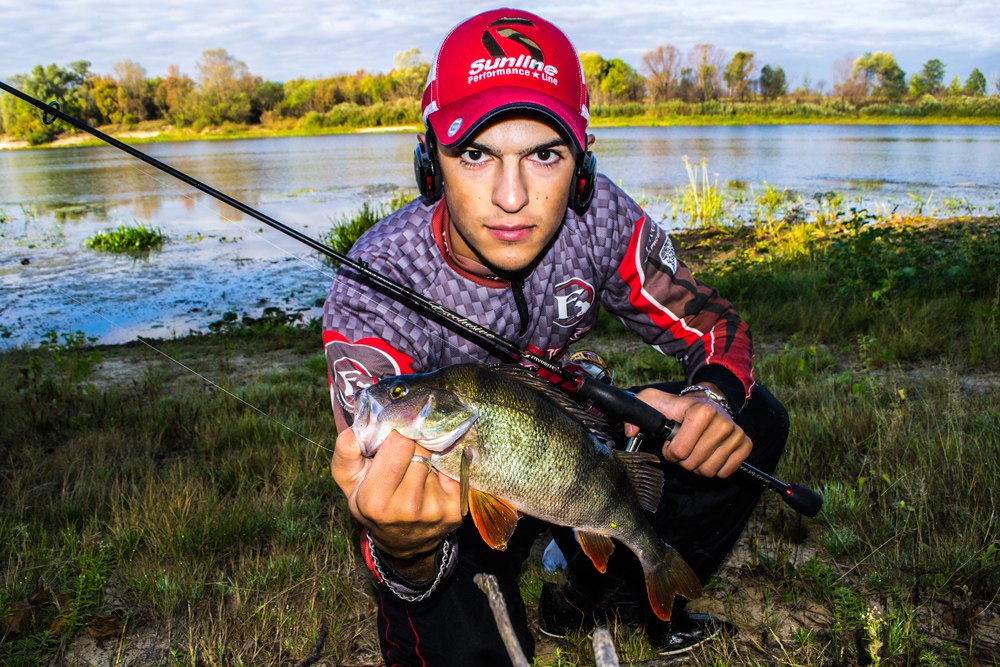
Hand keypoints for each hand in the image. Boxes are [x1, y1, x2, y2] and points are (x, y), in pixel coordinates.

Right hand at [331, 427, 462, 564]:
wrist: (403, 541)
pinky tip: (433, 479)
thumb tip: (358, 429)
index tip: (394, 436)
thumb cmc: (372, 502)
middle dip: (414, 444)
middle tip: (406, 453)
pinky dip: (444, 470)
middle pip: (420, 449)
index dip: (398, 435)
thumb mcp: (349, 480)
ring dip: (429, 458)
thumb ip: (346, 453)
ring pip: (437, 459)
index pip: (399, 445)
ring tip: (418, 470)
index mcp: (375, 501)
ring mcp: (435, 510)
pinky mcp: (456, 510)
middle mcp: (407, 508)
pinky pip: (454, 471)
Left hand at [624, 385, 750, 477]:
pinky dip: (714, 468)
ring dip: (697, 465)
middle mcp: (723, 422)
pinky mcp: (745, 445)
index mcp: (702, 412)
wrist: (708, 403)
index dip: (671, 451)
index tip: (671, 441)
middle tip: (683, 447)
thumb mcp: (655, 402)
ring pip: (709, 471)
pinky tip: (709, 453)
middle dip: (683, 459)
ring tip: (695, 449)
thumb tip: (630, 430)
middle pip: (693, 464)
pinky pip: (725, 472)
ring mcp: (736, 434)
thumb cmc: (679, 407)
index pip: (679, 452)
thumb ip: (639, 410)